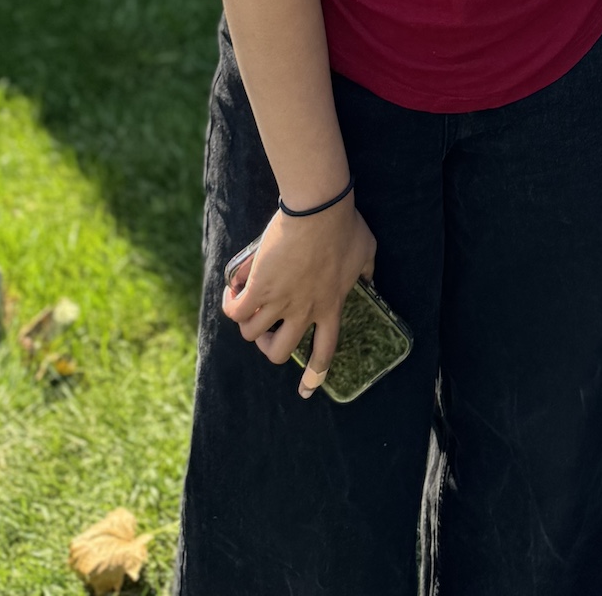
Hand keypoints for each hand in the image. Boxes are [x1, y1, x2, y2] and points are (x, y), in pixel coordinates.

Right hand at [223, 200, 376, 394]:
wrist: (319, 210)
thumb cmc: (344, 225)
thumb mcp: (365, 251)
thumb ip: (367, 271)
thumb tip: (371, 278)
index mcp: (331, 306)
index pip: (324, 352)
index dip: (314, 375)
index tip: (306, 391)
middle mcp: (304, 311)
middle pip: (279, 352)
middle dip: (268, 346)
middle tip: (266, 330)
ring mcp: (280, 301)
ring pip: (251, 333)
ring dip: (247, 323)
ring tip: (247, 306)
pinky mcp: (259, 288)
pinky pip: (236, 311)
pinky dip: (231, 305)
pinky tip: (232, 292)